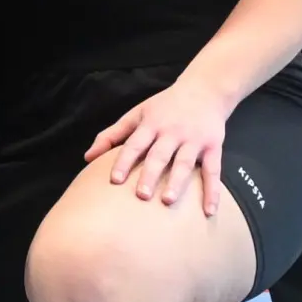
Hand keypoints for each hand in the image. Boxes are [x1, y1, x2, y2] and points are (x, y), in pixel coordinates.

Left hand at [85, 79, 233, 214]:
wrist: (205, 90)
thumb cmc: (165, 106)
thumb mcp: (137, 114)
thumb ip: (112, 135)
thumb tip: (87, 157)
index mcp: (151, 124)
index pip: (135, 144)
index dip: (124, 161)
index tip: (114, 180)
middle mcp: (172, 132)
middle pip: (159, 155)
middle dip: (150, 174)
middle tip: (141, 195)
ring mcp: (194, 139)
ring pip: (185, 163)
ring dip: (177, 182)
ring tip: (167, 200)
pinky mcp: (213, 146)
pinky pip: (214, 171)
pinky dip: (212, 192)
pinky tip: (209, 211)